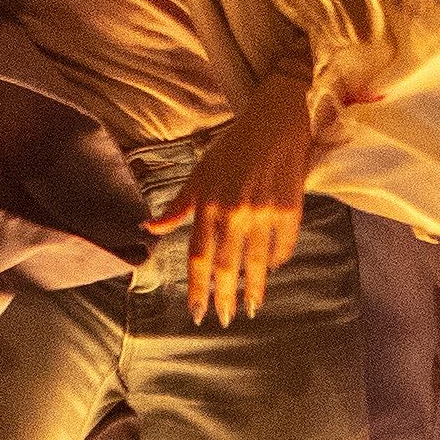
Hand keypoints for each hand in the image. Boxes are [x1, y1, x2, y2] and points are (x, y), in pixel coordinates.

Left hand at [161, 76, 316, 325]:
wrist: (275, 120)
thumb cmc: (233, 147)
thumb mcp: (200, 174)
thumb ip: (178, 206)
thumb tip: (148, 228)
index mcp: (209, 205)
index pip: (198, 256)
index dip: (197, 288)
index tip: (197, 312)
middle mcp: (234, 212)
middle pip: (227, 266)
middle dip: (224, 297)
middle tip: (225, 319)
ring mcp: (264, 212)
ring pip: (257, 262)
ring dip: (254, 288)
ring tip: (251, 307)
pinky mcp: (291, 208)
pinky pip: (283, 245)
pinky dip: (277, 260)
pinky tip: (272, 270)